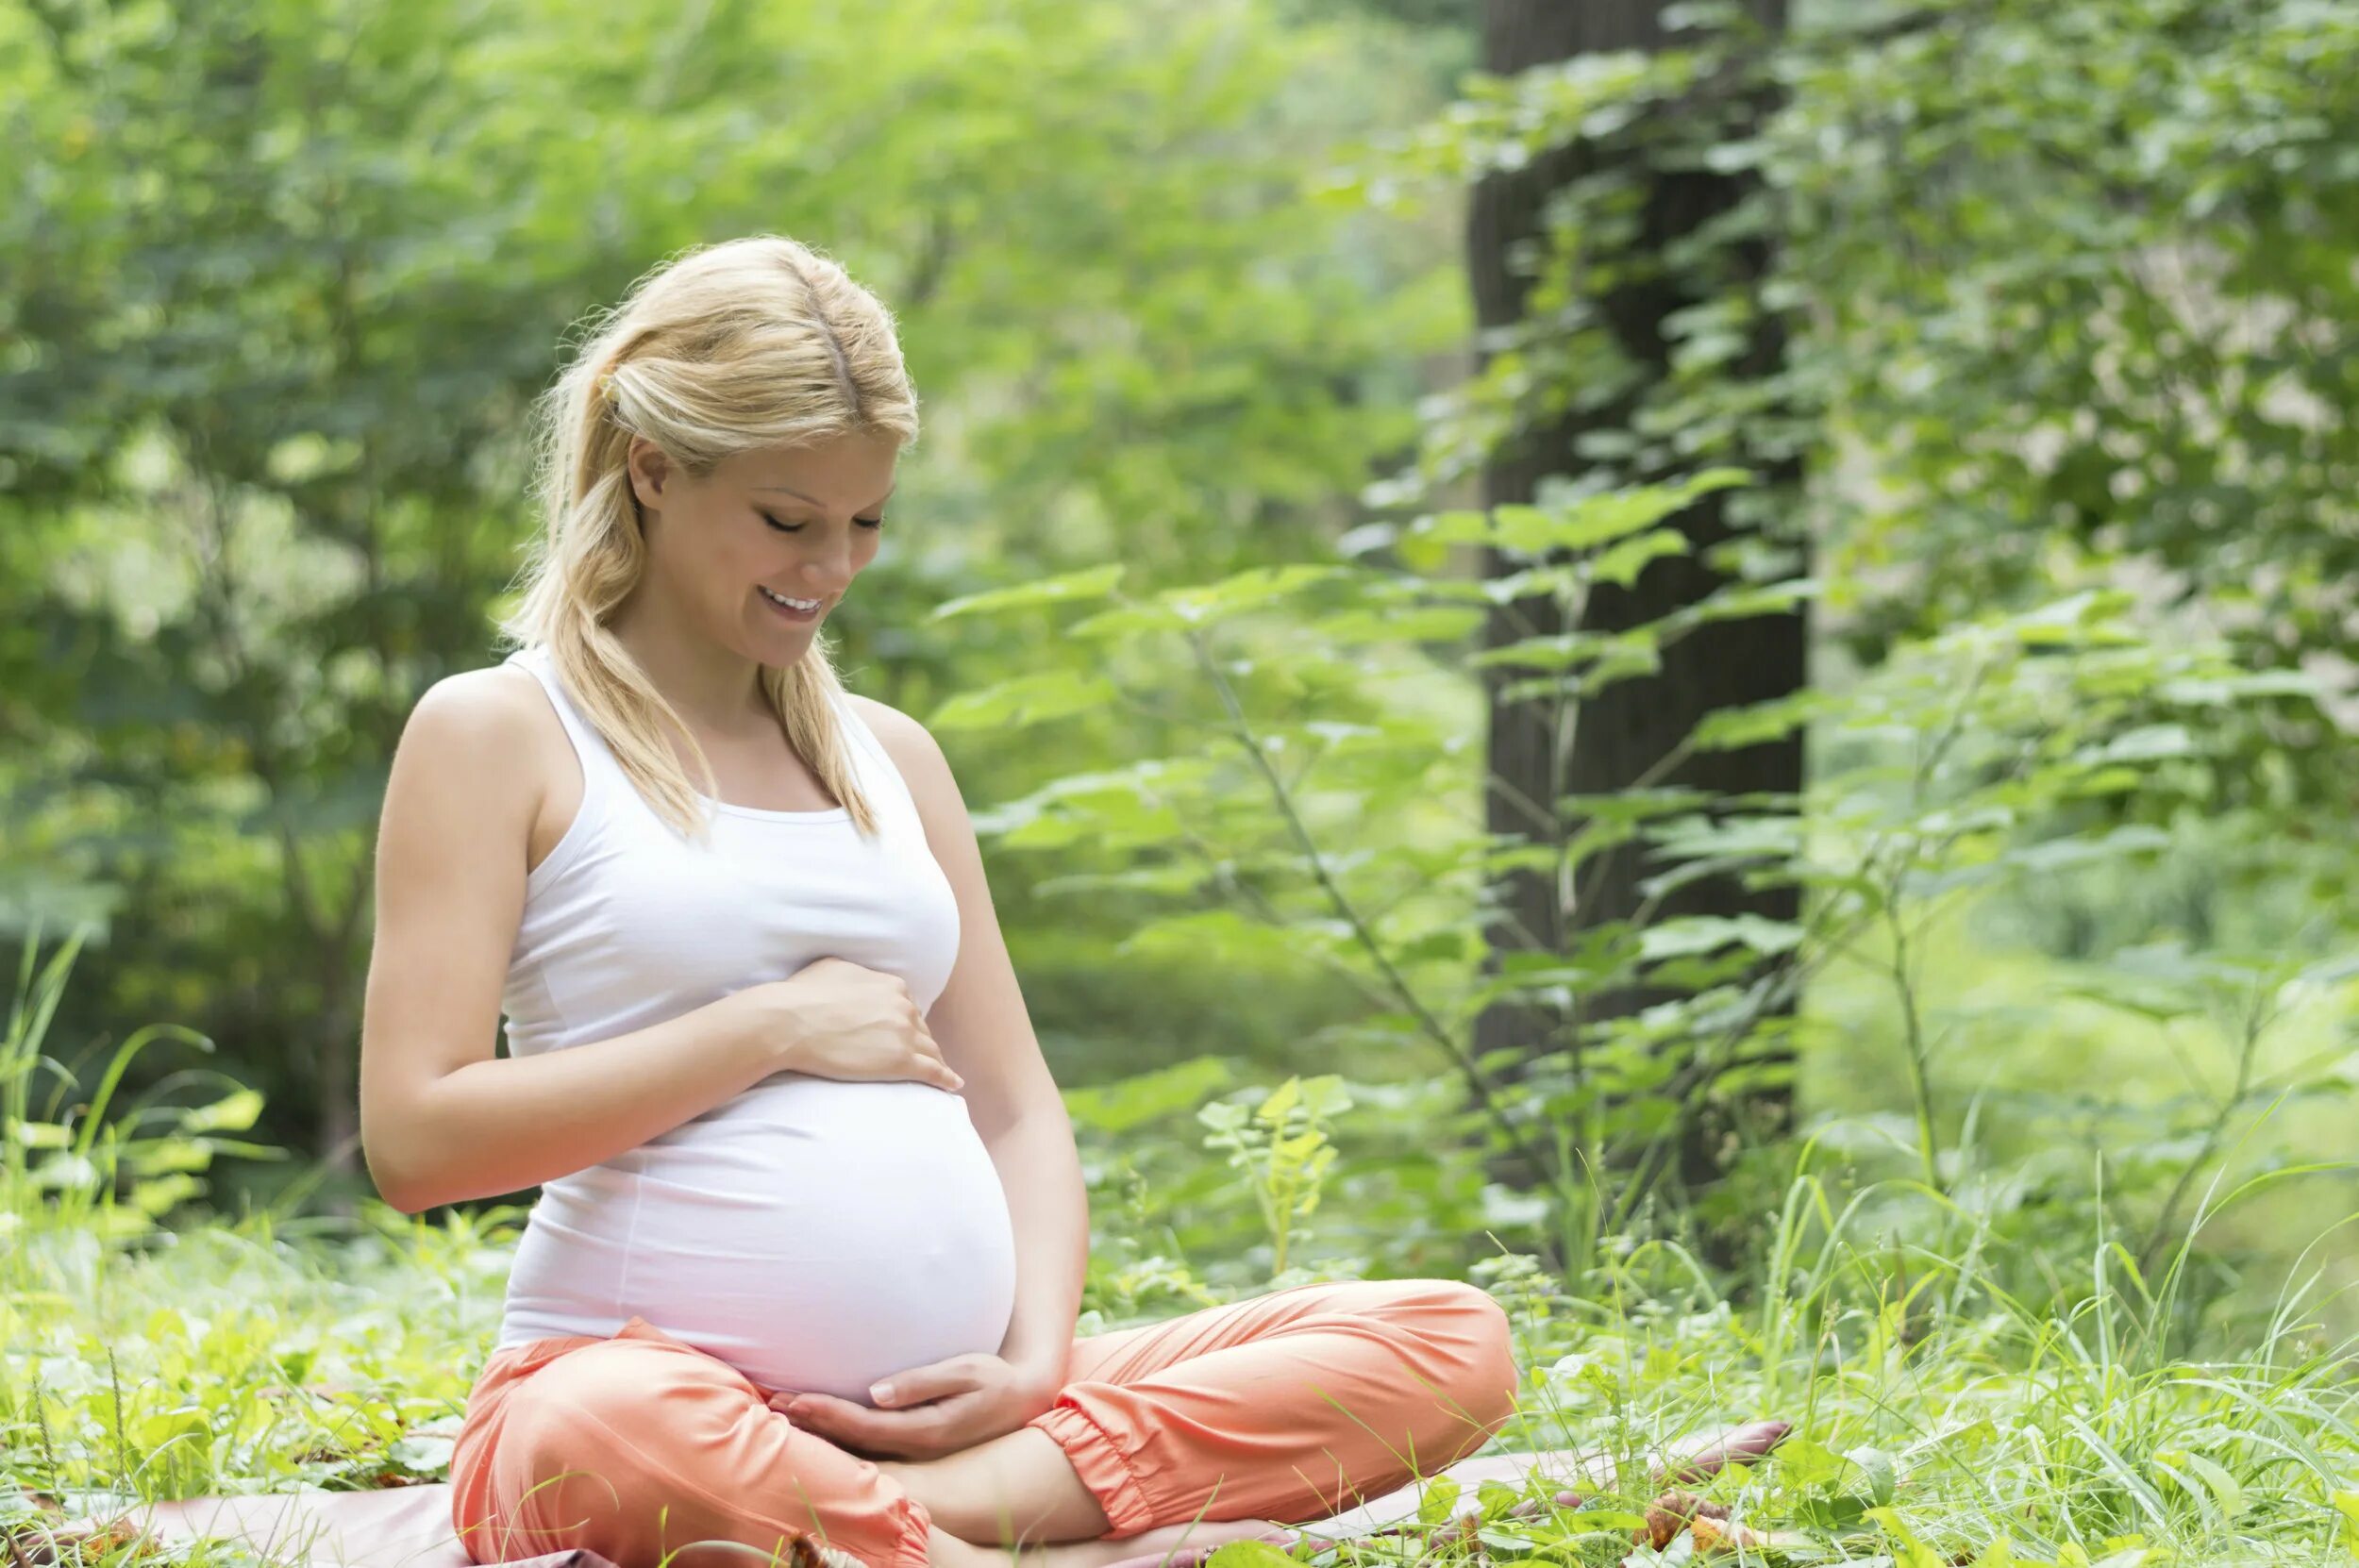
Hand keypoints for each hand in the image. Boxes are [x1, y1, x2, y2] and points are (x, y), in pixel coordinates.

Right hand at [743, 958, 964, 1092]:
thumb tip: (857, 978)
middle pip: (921, 1029)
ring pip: (930, 1050)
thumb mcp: (834, 969)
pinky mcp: (901, 1062)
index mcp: (892, 985)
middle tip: (916, 1056)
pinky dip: (946, 1079)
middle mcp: (904, 1007)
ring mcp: (905, 1034)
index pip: (908, 1007)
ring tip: (939, 1073)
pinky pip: (933, 1071)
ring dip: (934, 1060)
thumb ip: (857, 974)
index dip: (905, 1022)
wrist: (790, 1023)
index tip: (902, 1033)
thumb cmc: (802, 996)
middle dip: (919, 1041)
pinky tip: (953, 1085)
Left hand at [767, 1351, 1061, 1460]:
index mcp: (924, 1430)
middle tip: (773, 1403)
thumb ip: (921, 1383)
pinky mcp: (914, 1441)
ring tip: (786, 1414)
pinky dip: (840, 1430)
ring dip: (821, 1428)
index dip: (825, 1412)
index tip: (793, 1399)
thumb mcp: (966, 1373)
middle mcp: (914, 1445)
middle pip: (850, 1438)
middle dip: (812, 1421)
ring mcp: (914, 1447)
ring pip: (856, 1443)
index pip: (861, 1423)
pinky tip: (821, 1422)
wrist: (1024, 1399)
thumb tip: (877, 1392)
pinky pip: (868, 1440)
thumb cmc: (995, 1380)